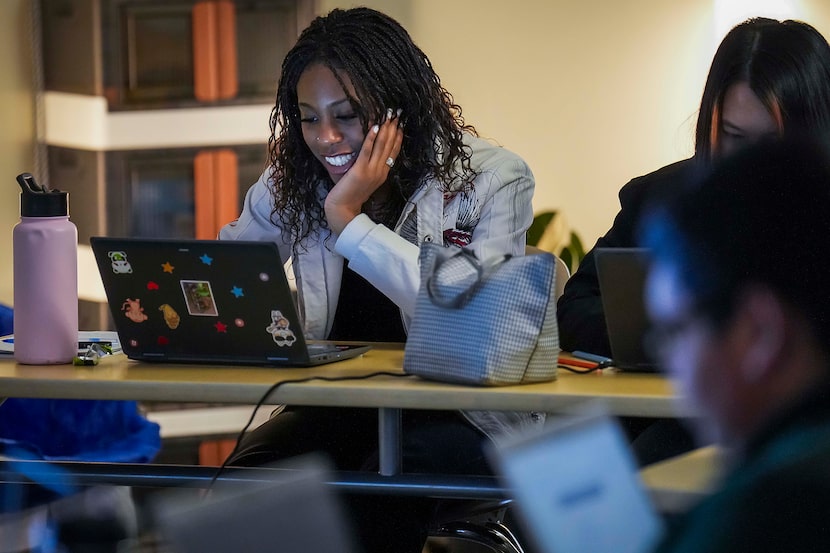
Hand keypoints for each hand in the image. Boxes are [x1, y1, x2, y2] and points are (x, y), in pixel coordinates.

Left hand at [325, 109, 403, 233]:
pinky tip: (375, 127)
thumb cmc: (351, 195)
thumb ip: (371, 168)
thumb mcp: (366, 180)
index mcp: (383, 174)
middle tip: (397, 114)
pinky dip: (371, 138)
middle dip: (394, 129)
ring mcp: (371, 171)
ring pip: (381, 147)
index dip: (398, 137)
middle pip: (390, 147)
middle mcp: (380, 171)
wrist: (343, 209)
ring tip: (389, 116)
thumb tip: (372, 153)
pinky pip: (367, 151)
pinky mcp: (360, 170)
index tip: (400, 124)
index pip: (393, 152)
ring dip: (386, 130)